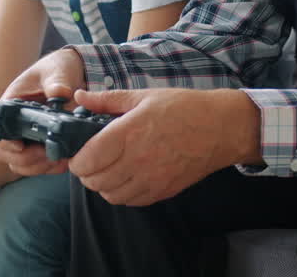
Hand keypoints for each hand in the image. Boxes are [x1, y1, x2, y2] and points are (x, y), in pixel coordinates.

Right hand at [0, 48, 87, 175]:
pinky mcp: (40, 146)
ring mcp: (26, 137)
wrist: (68, 75)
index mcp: (10, 104)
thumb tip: (60, 94)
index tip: (20, 145)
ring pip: (18, 164)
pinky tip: (64, 161)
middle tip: (45, 153)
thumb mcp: (57, 71)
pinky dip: (49, 169)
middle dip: (23, 158)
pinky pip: (37, 166)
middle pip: (3, 152)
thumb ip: (57, 82)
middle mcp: (14, 124)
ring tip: (57, 159)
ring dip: (36, 167)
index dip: (2, 140)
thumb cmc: (56, 69)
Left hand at [67, 87, 261, 206]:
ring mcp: (152, 178)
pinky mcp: (163, 190)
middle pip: (96, 181)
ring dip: (103, 185)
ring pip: (111, 195)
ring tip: (107, 169)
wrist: (220, 128)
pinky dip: (122, 193)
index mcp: (129, 132)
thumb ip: (107, 100)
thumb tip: (79, 96)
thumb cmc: (182, 108)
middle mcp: (138, 159)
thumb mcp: (143, 96)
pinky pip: (132, 201)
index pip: (89, 159)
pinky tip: (125, 177)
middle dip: (86, 173)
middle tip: (90, 161)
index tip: (77, 154)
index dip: (76, 161)